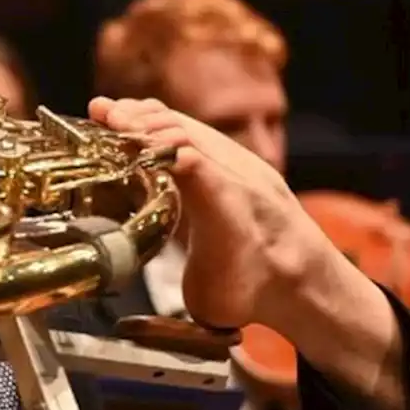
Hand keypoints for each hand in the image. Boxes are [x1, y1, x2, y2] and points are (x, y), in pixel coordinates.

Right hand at [89, 96, 331, 331]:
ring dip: (151, 119)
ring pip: (196, 130)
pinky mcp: (244, 166)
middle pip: (190, 135)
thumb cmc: (253, 296)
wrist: (308, 285)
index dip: (152, 143)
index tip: (113, 130)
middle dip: (142, 122)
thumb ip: (176, 277)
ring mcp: (248, 168)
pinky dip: (167, 125)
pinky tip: (141, 120)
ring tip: (111, 111)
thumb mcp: (209, 298)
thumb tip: (131, 270)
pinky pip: (202, 136)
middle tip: (101, 115)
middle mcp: (245, 181)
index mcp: (233, 214)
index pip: (193, 162)